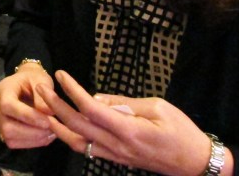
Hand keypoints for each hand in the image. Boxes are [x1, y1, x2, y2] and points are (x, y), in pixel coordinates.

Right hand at [0, 61, 56, 148]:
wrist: (27, 83)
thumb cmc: (34, 79)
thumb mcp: (41, 79)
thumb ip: (43, 95)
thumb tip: (48, 113)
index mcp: (4, 89)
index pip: (8, 106)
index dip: (27, 116)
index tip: (47, 121)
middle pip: (7, 127)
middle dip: (32, 132)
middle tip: (52, 129)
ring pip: (10, 138)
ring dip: (32, 139)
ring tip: (51, 133)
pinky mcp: (4, 131)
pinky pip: (14, 143)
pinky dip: (31, 143)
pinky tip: (45, 137)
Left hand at [36, 70, 231, 175]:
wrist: (196, 164)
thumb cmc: (182, 131)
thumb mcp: (158, 107)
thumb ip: (125, 103)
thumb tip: (97, 98)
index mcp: (129, 130)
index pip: (91, 109)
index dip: (73, 91)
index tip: (62, 75)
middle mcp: (118, 146)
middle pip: (78, 126)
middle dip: (56, 106)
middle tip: (42, 88)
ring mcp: (116, 156)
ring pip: (78, 143)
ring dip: (58, 126)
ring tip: (45, 109)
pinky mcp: (118, 160)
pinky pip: (89, 150)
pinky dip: (72, 137)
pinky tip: (64, 126)